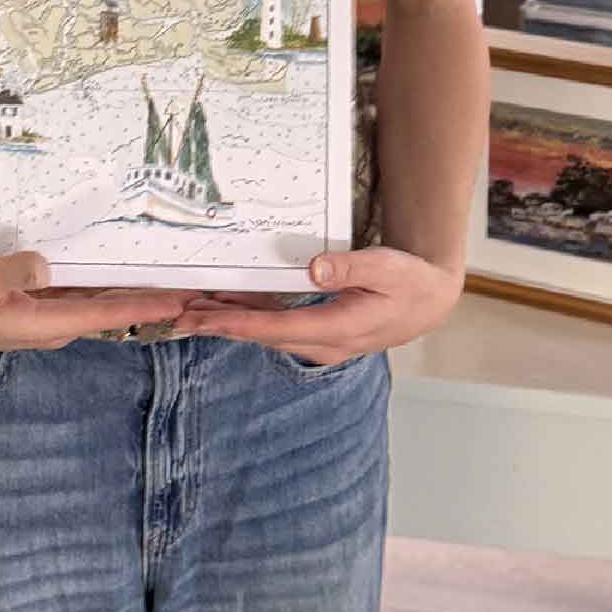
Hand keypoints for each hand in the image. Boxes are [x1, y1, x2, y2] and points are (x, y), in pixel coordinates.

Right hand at [0, 252, 188, 352]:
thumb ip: (16, 273)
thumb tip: (46, 267)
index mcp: (46, 324)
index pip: (105, 314)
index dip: (142, 307)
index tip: (177, 303)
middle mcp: (56, 325)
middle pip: (111, 310)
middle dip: (150, 300)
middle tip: (192, 290)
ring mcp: (50, 318)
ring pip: (99, 303)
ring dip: (133, 293)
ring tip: (171, 282)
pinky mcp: (42, 308)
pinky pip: (82, 297)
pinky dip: (107, 287)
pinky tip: (126, 276)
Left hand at [180, 247, 463, 364]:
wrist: (430, 301)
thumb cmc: (410, 282)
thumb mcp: (386, 267)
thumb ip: (350, 267)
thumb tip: (314, 269)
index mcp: (340, 329)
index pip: (277, 329)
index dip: (238, 322)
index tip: (206, 317)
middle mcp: (326, 344)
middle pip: (263, 336)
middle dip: (222, 325)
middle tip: (181, 314)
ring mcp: (323, 344)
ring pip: (267, 334)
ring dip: (232, 322)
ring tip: (195, 309)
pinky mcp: (320, 336)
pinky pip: (278, 329)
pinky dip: (251, 318)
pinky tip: (231, 305)